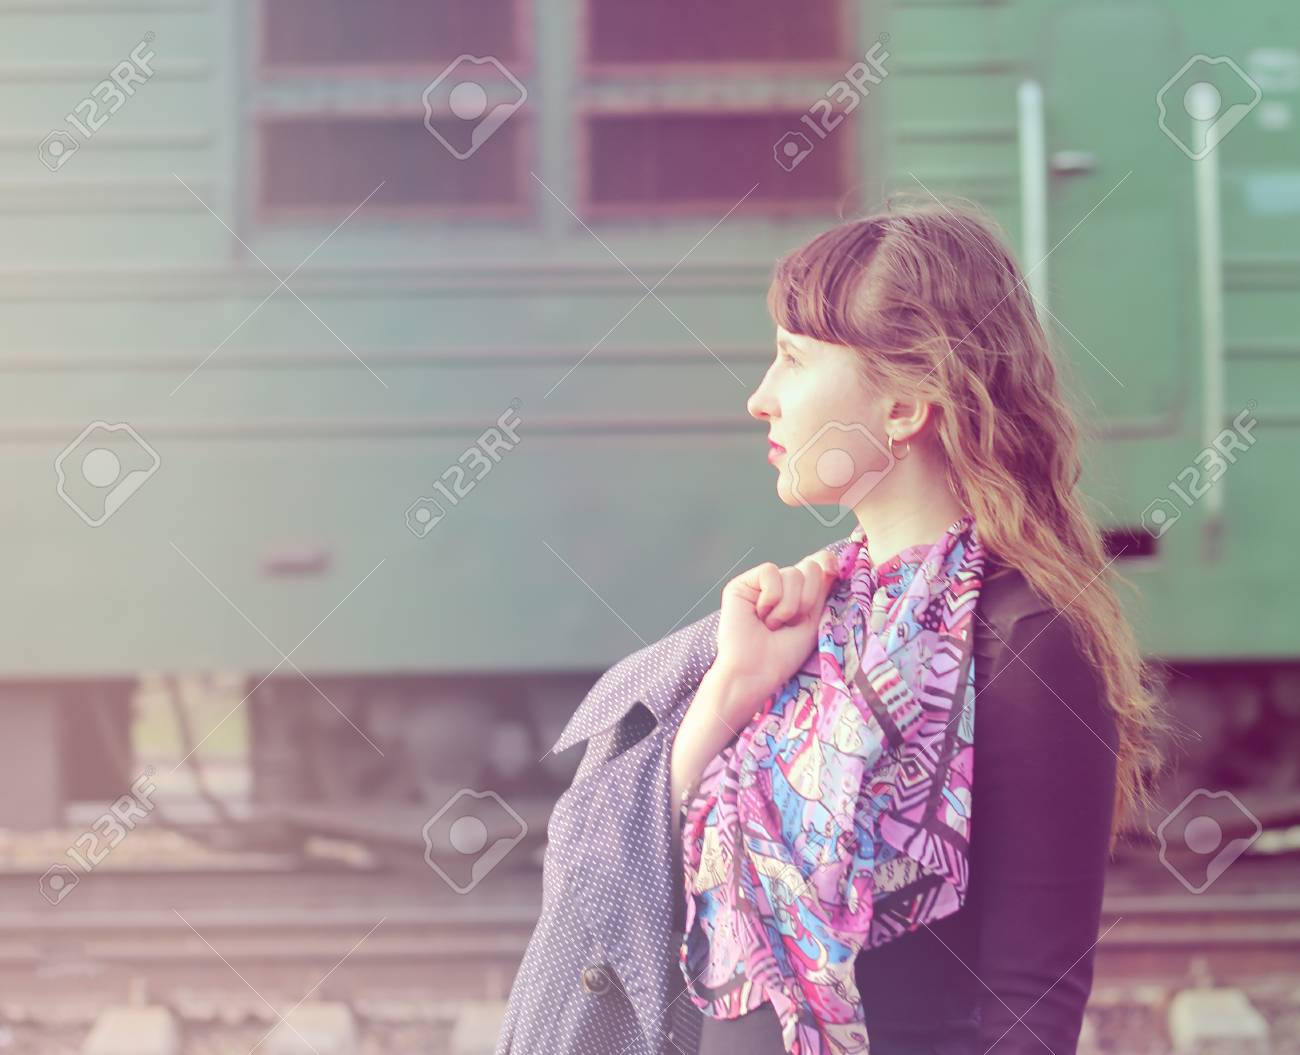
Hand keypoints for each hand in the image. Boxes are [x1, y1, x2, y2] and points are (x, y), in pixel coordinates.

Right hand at [710, 548, 838, 727]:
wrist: (756, 671)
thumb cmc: (783, 654)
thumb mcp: (813, 620)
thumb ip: (821, 590)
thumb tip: (829, 559)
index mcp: (797, 594)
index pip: (816, 565)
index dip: (826, 563)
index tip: (834, 570)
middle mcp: (779, 587)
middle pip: (809, 568)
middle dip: (807, 599)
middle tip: (791, 623)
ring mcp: (759, 585)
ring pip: (792, 573)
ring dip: (789, 606)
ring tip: (773, 625)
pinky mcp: (741, 585)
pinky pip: (769, 572)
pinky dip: (771, 597)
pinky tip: (760, 615)